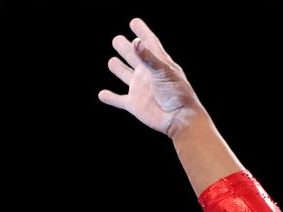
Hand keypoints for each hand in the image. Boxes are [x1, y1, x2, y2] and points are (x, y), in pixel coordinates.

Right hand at [98, 18, 202, 136]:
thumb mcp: (164, 72)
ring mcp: (140, 89)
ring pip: (125, 75)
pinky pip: (119, 100)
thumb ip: (148, 57)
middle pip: (134, 57)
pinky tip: (102, 94)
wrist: (180, 118)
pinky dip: (110, 98)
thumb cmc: (177, 93)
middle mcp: (147, 74)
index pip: (148, 43)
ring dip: (118, 68)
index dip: (142, 32)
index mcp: (158, 63)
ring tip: (112, 61)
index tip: (134, 22)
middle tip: (117, 39)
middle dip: (126, 48)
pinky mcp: (135, 104)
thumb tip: (135, 42)